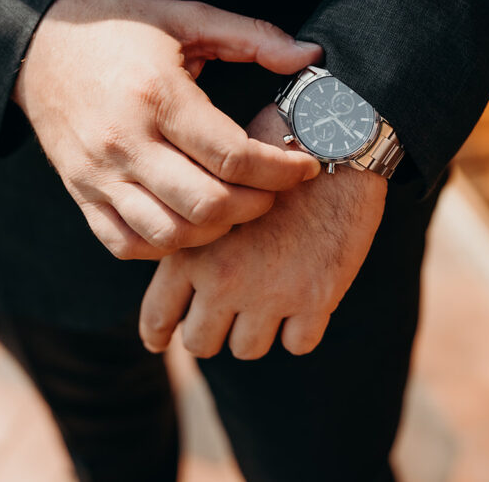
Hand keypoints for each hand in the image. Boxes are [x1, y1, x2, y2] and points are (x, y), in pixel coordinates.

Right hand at [12, 0, 322, 259]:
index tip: (304, 166)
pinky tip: (189, 221)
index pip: (232, 156)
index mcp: (157, 95)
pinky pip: (126, 244)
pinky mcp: (80, 194)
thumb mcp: (186, 18)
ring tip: (236, 207)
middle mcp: (124, 141)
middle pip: (206, 204)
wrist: (38, 47)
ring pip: (170, 233)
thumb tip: (310, 57)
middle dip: (256, 206)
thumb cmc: (121, 29)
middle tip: (274, 191)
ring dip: (215, 231)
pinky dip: (166, 245)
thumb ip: (252, 36)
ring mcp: (97, 175)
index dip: (281, 170)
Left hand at [138, 103, 387, 358]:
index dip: (156, 334)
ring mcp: (272, 294)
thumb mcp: (212, 185)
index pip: (159, 314)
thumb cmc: (270, 149)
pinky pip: (299, 344)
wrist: (332, 140)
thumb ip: (196, 233)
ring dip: (254, 331)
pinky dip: (299, 330)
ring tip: (265, 306)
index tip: (159, 342)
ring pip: (247, 348)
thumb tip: (184, 267)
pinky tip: (303, 306)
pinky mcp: (317, 298)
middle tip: (223, 317)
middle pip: (200, 342)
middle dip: (209, 331)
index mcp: (192, 251)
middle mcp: (225, 280)